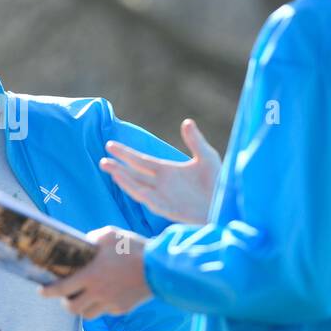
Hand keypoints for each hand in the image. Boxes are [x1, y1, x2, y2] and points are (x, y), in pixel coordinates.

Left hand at [40, 227, 152, 318]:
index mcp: (91, 275)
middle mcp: (98, 293)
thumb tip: (83, 242)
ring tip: (86, 297)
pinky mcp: (122, 309)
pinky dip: (101, 306)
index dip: (48, 292)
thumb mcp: (109, 234)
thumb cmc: (133, 247)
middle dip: (65, 303)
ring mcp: (110, 303)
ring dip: (83, 307)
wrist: (160, 267)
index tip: (41, 290)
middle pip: (72, 308)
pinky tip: (106, 295)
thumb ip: (92, 239)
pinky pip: (105, 311)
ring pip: (88, 314)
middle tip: (66, 295)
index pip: (61, 289)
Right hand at [100, 118, 220, 223]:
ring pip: (137, 187)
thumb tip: (186, 121)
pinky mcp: (168, 209)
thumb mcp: (207, 158)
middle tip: (102, 158)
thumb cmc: (219, 183)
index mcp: (166, 171)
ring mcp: (163, 197)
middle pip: (134, 174)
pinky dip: (136, 191)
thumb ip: (195, 141)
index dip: (125, 153)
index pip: (140, 160)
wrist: (227, 206)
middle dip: (118, 166)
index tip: (110, 144)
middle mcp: (160, 184)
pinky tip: (126, 183)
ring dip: (123, 179)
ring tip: (109, 168)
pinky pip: (148, 200)